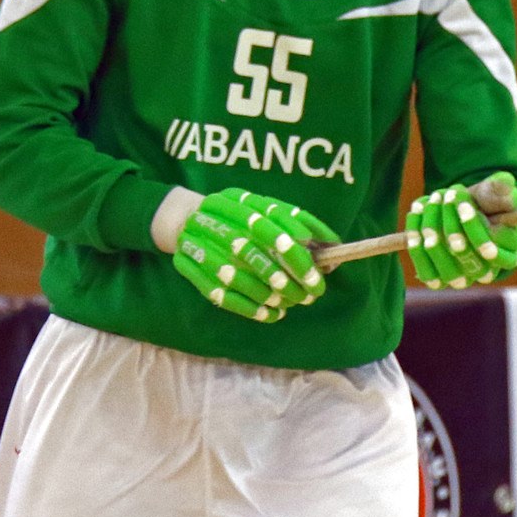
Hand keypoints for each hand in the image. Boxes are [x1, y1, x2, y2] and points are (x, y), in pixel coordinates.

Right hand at [173, 188, 339, 321]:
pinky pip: (223, 296)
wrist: (186, 219)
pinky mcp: (191, 269)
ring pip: (240, 279)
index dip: (296, 249)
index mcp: (235, 202)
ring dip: (271, 295)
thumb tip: (330, 243)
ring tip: (292, 303)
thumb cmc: (238, 214)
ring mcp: (200, 247)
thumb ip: (293, 220)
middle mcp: (215, 222)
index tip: (320, 269)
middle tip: (313, 291)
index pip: (269, 225)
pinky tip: (271, 314)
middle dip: (289, 277)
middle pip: (256, 255)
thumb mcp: (262, 206)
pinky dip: (251, 309)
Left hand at [405, 172, 516, 289]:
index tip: (465, 206)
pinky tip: (415, 215)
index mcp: (510, 251)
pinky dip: (417, 246)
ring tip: (431, 201)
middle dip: (455, 227)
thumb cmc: (481, 200)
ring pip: (450, 270)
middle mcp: (489, 271)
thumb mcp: (493, 190)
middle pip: (473, 263)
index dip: (481, 233)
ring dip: (435, 232)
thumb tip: (508, 186)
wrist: (456, 209)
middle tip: (447, 197)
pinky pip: (428, 273)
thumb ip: (501, 188)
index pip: (502, 254)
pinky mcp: (440, 281)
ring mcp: (464, 279)